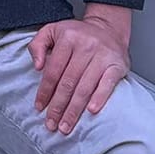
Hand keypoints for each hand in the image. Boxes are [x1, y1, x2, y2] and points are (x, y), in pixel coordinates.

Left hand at [30, 4, 132, 134]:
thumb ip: (38, 45)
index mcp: (67, 38)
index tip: (40, 108)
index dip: (45, 91)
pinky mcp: (117, 64)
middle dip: (58, 106)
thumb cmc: (77, 35)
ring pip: (85, 87)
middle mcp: (85, 46)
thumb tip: (37, 66)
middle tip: (52, 124)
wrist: (108, 28)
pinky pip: (108, 83)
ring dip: (74, 110)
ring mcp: (102, 56)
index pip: (53, 70)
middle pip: (68, 82)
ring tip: (66, 126)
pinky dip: (100, 97)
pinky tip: (92, 111)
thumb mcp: (52, 31)